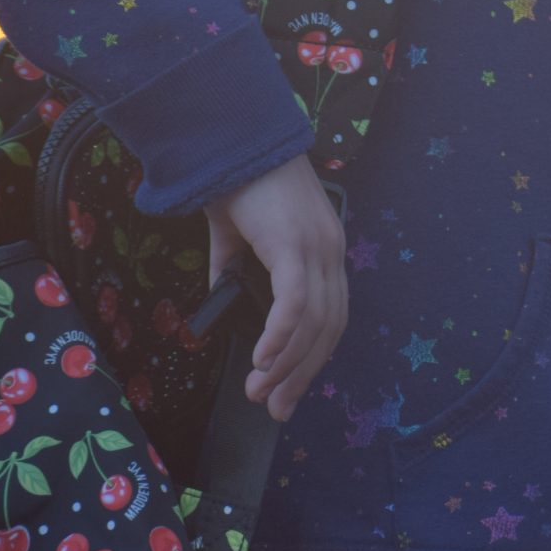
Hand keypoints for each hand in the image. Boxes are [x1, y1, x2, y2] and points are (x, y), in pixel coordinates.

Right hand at [203, 152, 346, 421]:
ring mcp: (317, 248)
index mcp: (323, 252)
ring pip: (313, 322)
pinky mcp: (295, 244)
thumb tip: (219, 298)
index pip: (330, 316)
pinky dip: (280, 336)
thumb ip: (232, 268)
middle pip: (328, 328)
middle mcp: (329, 253)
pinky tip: (262, 360)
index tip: (289, 389)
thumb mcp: (236, 237)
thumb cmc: (237, 184)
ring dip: (286, 364)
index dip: (312, 357)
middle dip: (302, 373)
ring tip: (260, 393)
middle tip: (276, 408)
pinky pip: (294, 303)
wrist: (233, 143)